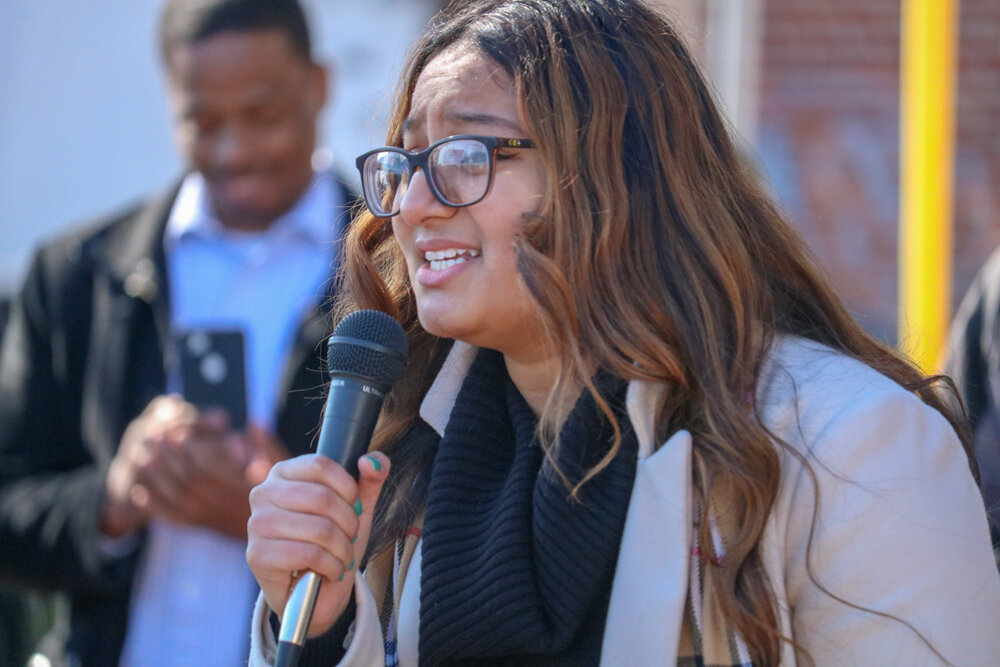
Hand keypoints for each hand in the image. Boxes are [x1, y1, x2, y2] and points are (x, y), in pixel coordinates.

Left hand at [103, 396, 288, 538]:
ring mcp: (209, 516)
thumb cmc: (286, 496)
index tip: (177, 431)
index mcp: (239, 486)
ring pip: (174, 497)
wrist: (282, 535)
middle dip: (167, 455)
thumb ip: (268, 445)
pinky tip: (139, 493)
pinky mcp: (202, 525)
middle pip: (185, 477)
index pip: (207, 464)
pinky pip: (172, 518)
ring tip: (142, 455)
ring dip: (156, 476)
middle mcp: (221, 503)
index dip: (190, 447)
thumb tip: (254, 422)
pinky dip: (153, 506)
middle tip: (152, 436)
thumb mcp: (284, 468)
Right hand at [246, 452, 389, 637]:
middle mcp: (263, 494)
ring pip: (320, 529)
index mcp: (283, 473)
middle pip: (322, 498)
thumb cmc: (332, 542)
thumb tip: (374, 460)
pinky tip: (331, 571)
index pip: (320, 465)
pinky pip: (310, 554)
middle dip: (349, 523)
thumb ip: (369, 481)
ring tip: (343, 557)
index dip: (348, 488)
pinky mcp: (257, 555)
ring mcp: (257, 524)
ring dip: (343, 549)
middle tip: (351, 538)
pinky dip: (331, 566)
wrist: (316, 592)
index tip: (355, 507)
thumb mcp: (357, 508)